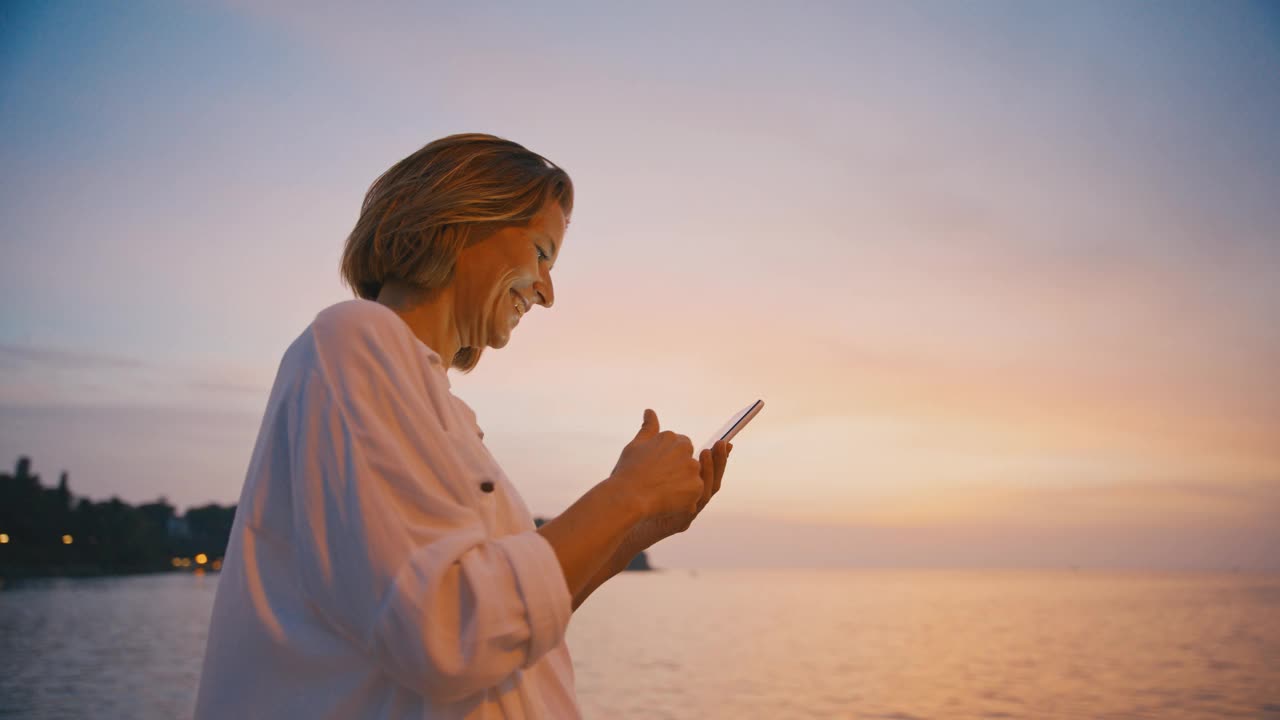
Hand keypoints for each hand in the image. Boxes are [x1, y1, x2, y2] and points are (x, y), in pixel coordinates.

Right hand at [608, 409, 704, 518]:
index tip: (655, 469)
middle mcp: (684, 449)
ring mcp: (692, 468)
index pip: (679, 446)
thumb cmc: (628, 472)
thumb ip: (648, 428)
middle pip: (687, 460)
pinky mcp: (697, 486)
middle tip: (658, 481)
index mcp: (670, 437)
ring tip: (661, 491)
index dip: (667, 460)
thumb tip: (649, 411)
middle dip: (677, 470)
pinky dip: (684, 498)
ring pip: (692, 476)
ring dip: (681, 484)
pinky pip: (694, 493)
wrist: (627, 497)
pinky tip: (667, 500)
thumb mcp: (635, 445)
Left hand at [619, 439, 731, 553]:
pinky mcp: (682, 520)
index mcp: (685, 482)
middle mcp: (690, 496)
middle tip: (724, 443)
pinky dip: (702, 488)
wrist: (619, 513)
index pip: (707, 464)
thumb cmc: (629, 485)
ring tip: (710, 452)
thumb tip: (649, 411)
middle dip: (720, 460)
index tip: (723, 440)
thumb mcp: (640, 454)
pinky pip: (698, 503)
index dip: (716, 453)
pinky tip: (698, 474)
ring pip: (710, 489)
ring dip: (713, 471)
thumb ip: (650, 435)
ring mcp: (687, 508)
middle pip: (712, 476)